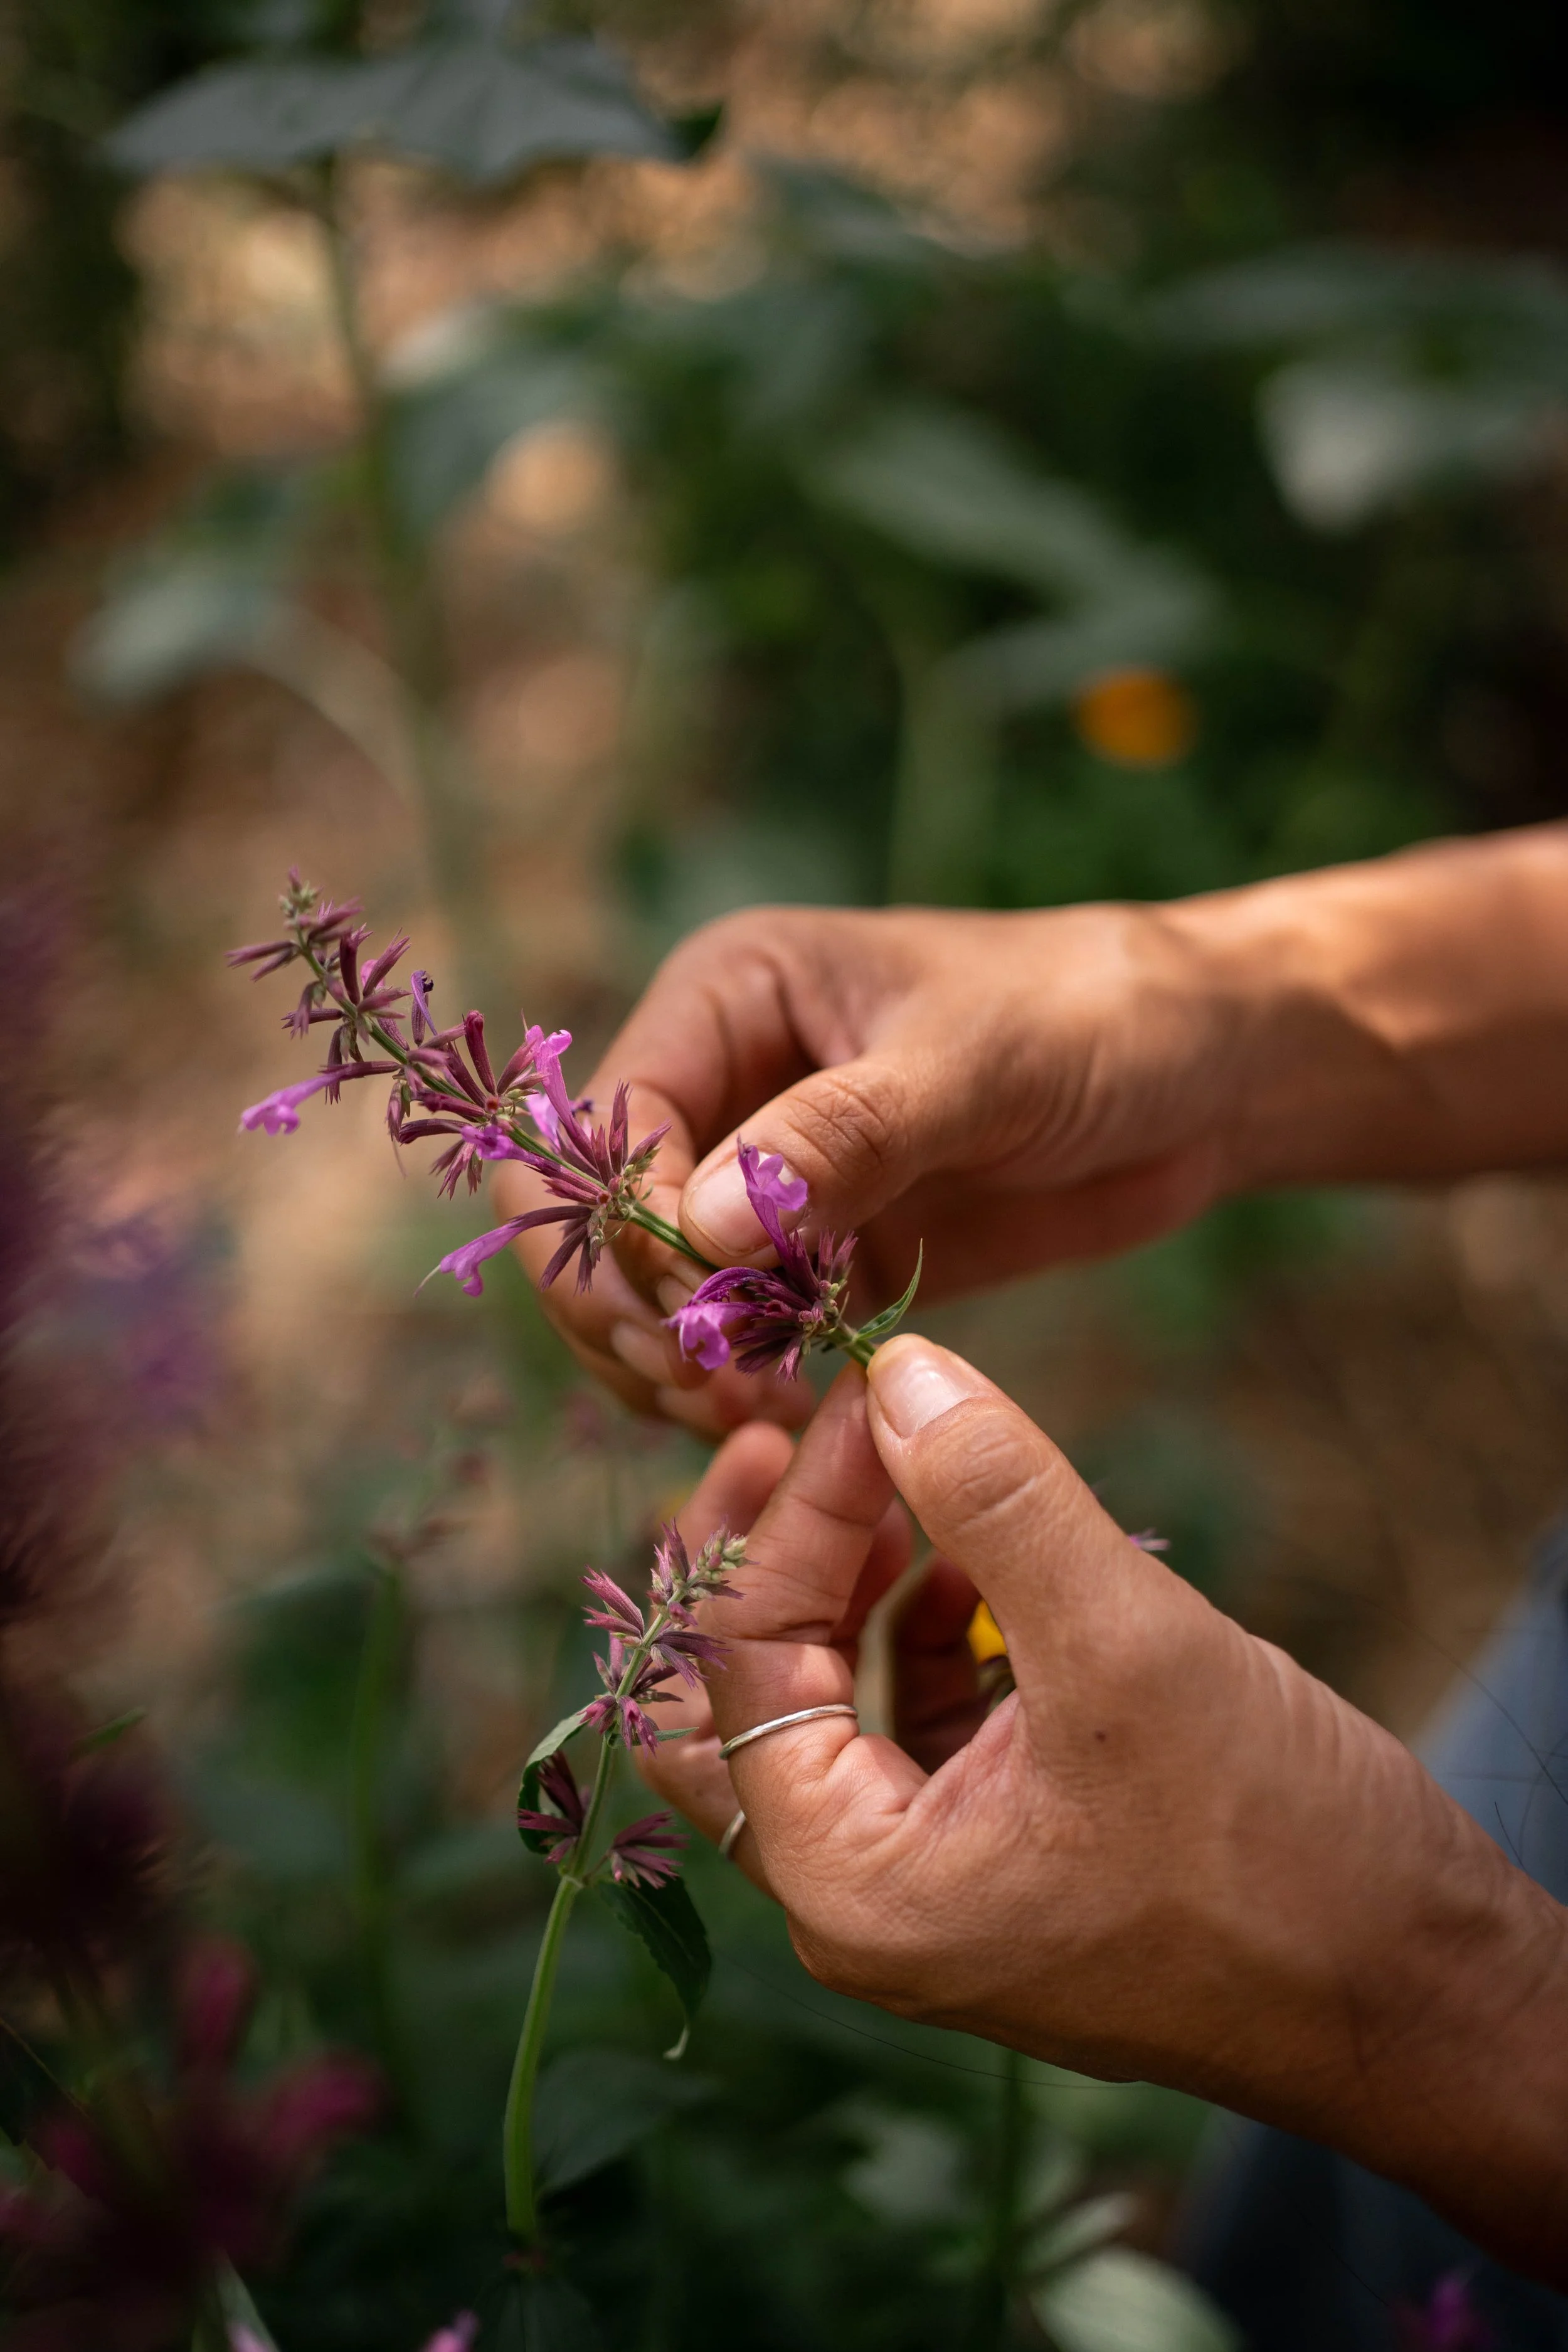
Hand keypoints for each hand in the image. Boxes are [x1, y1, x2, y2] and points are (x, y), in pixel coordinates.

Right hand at [490, 826, 1567, 1429]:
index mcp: (728, 1000)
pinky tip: (785, 1418)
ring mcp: (763, 1184)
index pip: (603, 1127)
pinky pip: (733, 1338)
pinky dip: (735, 1387)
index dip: (625, 1226)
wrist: (1203, 1073)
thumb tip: (704, 1231)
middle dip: (626, 1307)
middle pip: (591, 1220)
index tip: (704, 1307)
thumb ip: (839, 1140)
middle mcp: (722, 1089)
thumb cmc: (1091, 1019)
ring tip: (750, 1413)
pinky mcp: (819, 1261)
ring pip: (646, 1294)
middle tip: (709, 1385)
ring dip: (672, 1363)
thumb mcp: (972, 1062)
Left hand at [642, 1344, 1567, 2285]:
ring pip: (829, 1699)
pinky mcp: (999, 1853)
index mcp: (851, 1883)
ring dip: (859, 1578)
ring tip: (911, 1469)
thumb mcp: (1128, 1649)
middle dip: (787, 1544)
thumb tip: (899, 1371)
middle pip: (752, 1685)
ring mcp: (929, 1882)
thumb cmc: (1281, 1855)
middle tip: (824, 1426)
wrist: (1421, 1995)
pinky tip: (985, 1561)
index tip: (853, 1396)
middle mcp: (861, 1899)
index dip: (788, 1511)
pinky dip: (931, 1630)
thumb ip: (997, 1500)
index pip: (742, 1659)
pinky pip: (915, 1724)